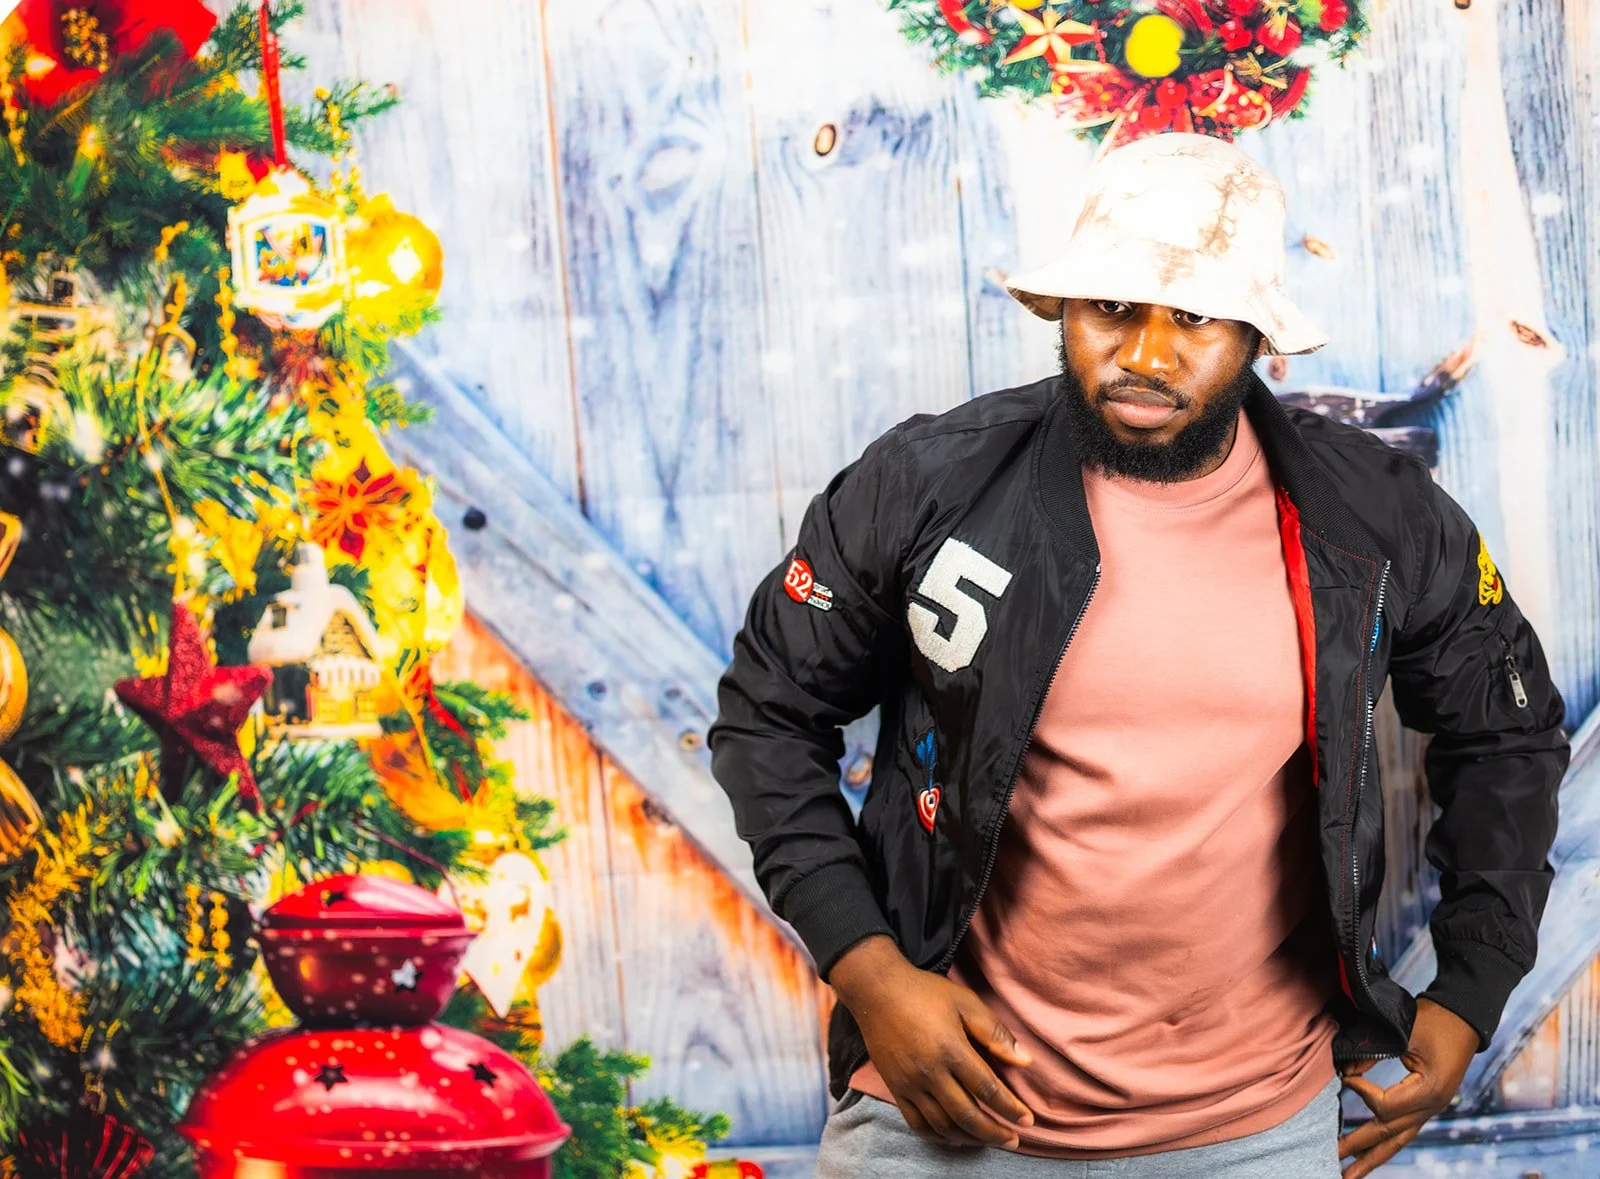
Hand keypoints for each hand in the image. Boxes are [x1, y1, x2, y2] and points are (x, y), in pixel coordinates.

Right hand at [828, 935, 1036, 1148]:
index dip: (1010, 1108)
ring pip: (943, 1125)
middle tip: (1014, 1141)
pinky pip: (917, 1123)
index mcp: (951, 1049)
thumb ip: (995, 1032)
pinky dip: (938, 1136)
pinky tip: (954, 1136)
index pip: (987, 1089)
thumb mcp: (965, 1002)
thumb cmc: (924, 992)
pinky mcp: (895, 1088)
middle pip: (967, 1115)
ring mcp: (909, 1084)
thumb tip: (1025, 1060)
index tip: (1027, 1120)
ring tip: (988, 1140)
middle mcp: (930, 1072)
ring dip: (969, 1138)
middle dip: (994, 1133)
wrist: (876, 991)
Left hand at [1336, 998, 1478, 1176]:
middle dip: (1359, 1150)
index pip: (1385, 1107)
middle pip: (1389, 1136)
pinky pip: (1404, 1131)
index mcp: (1429, 1091)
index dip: (1361, 1093)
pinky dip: (1385, 1143)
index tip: (1346, 1077)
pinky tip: (1370, 1153)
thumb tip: (1344, 1072)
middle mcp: (1431, 1107)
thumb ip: (1371, 1053)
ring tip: (1349, 1175)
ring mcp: (1430, 1109)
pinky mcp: (1427, 1105)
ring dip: (1372, 1158)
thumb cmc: (1434, 1020)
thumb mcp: (1402, 1031)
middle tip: (1331, 1160)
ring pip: (1398, 1141)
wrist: (1463, 1017)